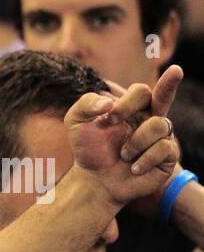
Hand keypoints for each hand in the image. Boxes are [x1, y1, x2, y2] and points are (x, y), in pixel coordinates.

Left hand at [66, 65, 182, 207]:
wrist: (94, 180)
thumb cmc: (88, 149)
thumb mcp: (77, 122)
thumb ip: (87, 104)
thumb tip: (109, 103)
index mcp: (132, 108)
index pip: (141, 92)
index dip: (128, 102)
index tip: (111, 117)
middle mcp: (149, 119)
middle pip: (164, 95)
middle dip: (169, 84)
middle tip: (175, 71)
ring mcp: (161, 137)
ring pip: (159, 125)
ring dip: (135, 142)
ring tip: (123, 155)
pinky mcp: (168, 156)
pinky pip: (164, 148)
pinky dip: (144, 159)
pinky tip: (135, 168)